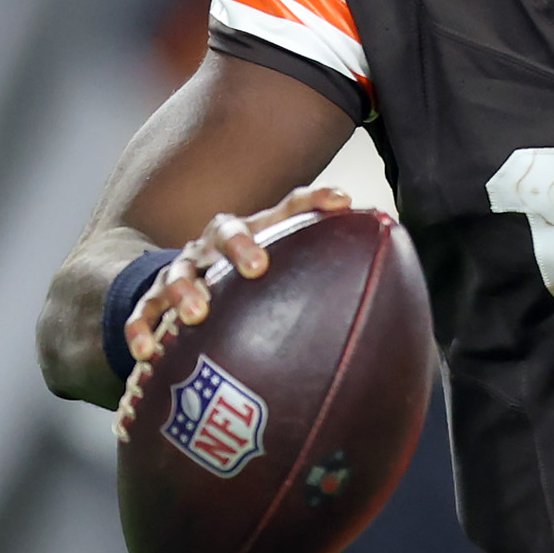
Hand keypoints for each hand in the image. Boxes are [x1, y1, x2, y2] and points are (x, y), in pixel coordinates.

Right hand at [111, 186, 350, 441]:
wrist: (175, 291)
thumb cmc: (253, 293)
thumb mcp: (290, 287)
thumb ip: (337, 294)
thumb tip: (413, 327)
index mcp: (256, 235)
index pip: (287, 209)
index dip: (315, 200)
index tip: (344, 201)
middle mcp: (216, 246)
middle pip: (227, 229)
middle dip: (241, 244)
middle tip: (256, 267)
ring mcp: (180, 272)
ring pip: (179, 273)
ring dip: (186, 290)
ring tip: (196, 312)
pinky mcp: (149, 305)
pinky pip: (140, 316)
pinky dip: (141, 330)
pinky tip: (146, 351)